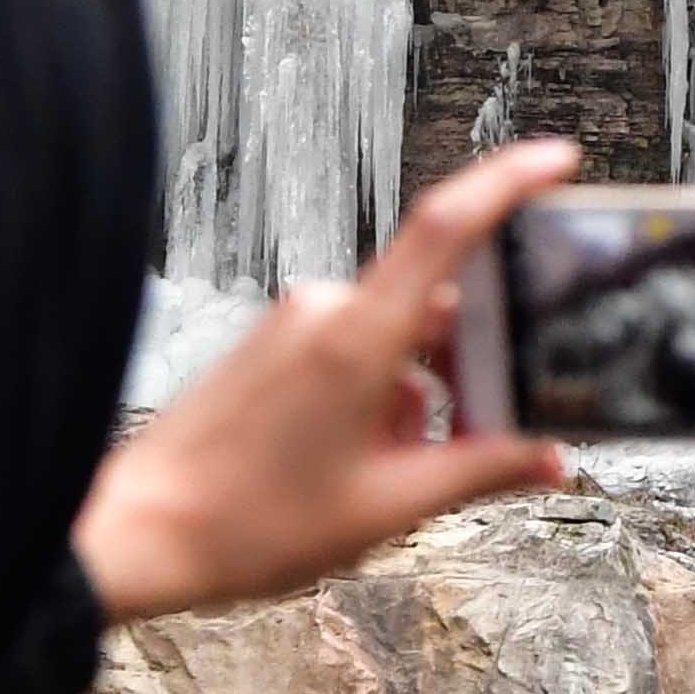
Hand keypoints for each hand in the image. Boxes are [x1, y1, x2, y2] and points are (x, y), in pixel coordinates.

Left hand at [73, 139, 578, 624]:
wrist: (137, 534)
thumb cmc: (247, 523)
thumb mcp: (389, 506)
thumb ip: (482, 470)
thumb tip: (550, 457)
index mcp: (358, 337)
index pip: (445, 229)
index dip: (507, 182)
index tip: (557, 159)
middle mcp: (324, 312)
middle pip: (434, 309)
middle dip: (469, 370)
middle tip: (483, 439)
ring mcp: (293, 325)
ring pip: (394, 339)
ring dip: (418, 397)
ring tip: (395, 476)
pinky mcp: (272, 346)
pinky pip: (352, 350)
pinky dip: (377, 397)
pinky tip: (357, 465)